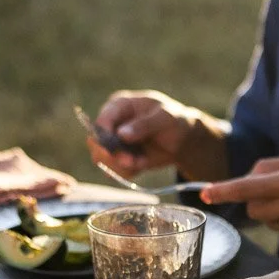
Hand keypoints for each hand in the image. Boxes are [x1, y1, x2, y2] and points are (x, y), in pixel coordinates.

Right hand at [89, 90, 211, 177]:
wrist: (182, 139)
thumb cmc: (173, 119)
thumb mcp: (165, 117)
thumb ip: (145, 124)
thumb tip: (121, 134)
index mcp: (119, 106)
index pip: (102, 121)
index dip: (104, 135)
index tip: (114, 148)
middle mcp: (111, 124)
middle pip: (96, 142)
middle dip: (112, 155)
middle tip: (131, 161)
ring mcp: (113, 143)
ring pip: (103, 160)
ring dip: (120, 166)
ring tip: (142, 162)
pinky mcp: (119, 159)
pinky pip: (114, 171)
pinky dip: (127, 172)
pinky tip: (143, 164)